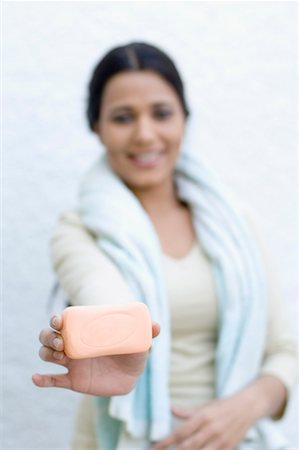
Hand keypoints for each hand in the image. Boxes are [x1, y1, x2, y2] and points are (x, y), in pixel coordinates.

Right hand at [32, 314, 159, 395]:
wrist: (131, 375)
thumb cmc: (131, 351)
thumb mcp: (138, 340)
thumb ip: (147, 332)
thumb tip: (156, 326)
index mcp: (85, 330)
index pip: (64, 321)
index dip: (56, 318)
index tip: (59, 319)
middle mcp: (74, 344)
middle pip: (49, 336)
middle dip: (49, 336)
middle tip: (62, 341)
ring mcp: (72, 362)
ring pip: (48, 355)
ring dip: (47, 353)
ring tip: (60, 356)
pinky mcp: (73, 380)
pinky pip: (53, 380)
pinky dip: (42, 380)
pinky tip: (36, 379)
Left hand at [150, 394, 259, 449]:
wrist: (247, 407)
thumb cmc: (222, 406)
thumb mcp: (204, 406)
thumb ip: (186, 412)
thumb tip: (170, 408)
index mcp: (203, 417)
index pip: (180, 432)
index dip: (166, 442)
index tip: (154, 447)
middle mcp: (211, 429)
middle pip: (188, 447)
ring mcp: (221, 441)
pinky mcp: (230, 448)